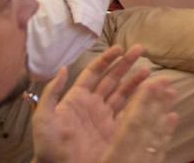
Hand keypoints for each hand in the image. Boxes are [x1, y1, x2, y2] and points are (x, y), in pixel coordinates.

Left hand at [32, 45, 178, 162]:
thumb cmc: (48, 146)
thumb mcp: (44, 119)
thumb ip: (52, 93)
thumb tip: (63, 68)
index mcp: (77, 98)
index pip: (94, 73)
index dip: (107, 60)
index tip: (119, 48)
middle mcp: (94, 105)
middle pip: (113, 79)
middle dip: (126, 64)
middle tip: (140, 50)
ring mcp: (105, 118)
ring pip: (123, 93)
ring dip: (135, 81)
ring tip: (148, 70)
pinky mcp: (114, 132)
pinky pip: (129, 114)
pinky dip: (140, 103)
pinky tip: (149, 94)